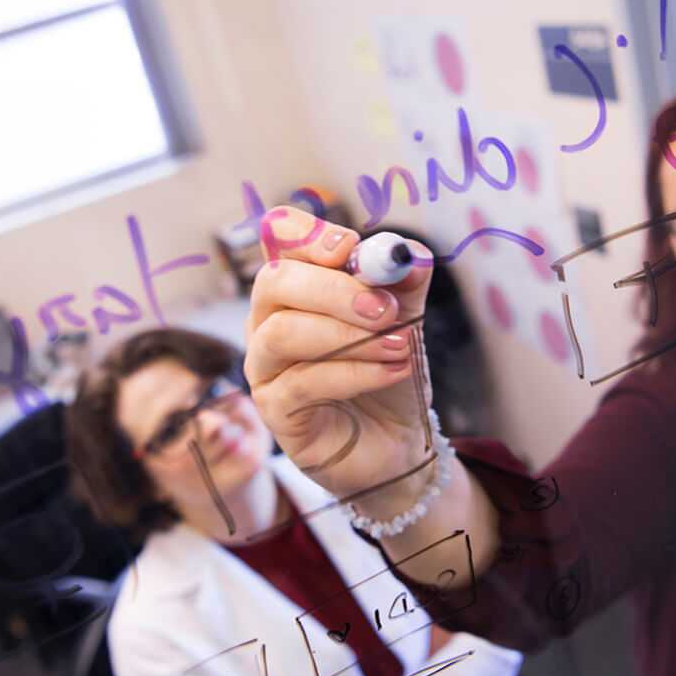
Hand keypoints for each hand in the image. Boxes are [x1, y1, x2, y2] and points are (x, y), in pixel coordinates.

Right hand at [246, 207, 436, 515]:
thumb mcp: (405, 320)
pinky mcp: (274, 411)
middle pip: (275, 281)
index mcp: (296, 285)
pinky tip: (393, 371)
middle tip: (386, 309)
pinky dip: (354, 373)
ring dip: (348, 335)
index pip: (280, 237)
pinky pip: (301, 383)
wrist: (396, 442)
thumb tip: (410, 254)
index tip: (350, 247)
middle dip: (333, 290)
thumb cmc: (387, 373)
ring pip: (282, 333)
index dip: (308, 234)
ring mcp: (265, 366)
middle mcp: (268, 320)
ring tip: (400, 345)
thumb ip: (405, 282)